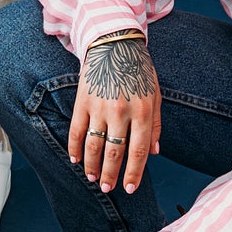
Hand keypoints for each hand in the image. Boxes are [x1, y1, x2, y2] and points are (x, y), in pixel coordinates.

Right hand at [70, 35, 160, 192]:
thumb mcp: (155, 96)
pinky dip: (75, 147)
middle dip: (110, 175)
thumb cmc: (139, 71)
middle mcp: (121, 111)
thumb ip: (156, 125)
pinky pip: (77, 130)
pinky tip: (76, 159)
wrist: (114, 43)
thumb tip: (154, 153)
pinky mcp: (83, 101)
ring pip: (94, 145)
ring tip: (92, 178)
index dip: (133, 173)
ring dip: (92, 165)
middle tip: (108, 188)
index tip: (130, 188)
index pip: (138, 151)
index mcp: (143, 112)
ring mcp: (100, 107)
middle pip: (114, 152)